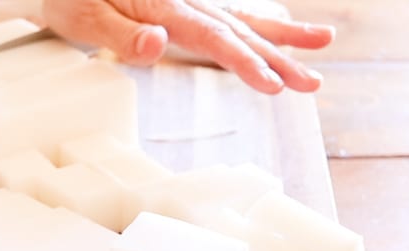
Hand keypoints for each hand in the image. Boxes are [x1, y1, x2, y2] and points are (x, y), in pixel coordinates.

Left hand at [42, 0, 334, 92]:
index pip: (214, 39)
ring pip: (242, 20)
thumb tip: (159, 43)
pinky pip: (228, 16)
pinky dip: (257, 22)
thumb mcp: (86, 19)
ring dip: (280, 36)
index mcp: (164, 6)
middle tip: (313, 84)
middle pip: (239, 31)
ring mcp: (187, 2)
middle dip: (279, 58)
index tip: (273, 84)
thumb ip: (124, 34)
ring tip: (322, 42)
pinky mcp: (184, 7)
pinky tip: (281, 30)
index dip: (245, 63)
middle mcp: (183, 2)